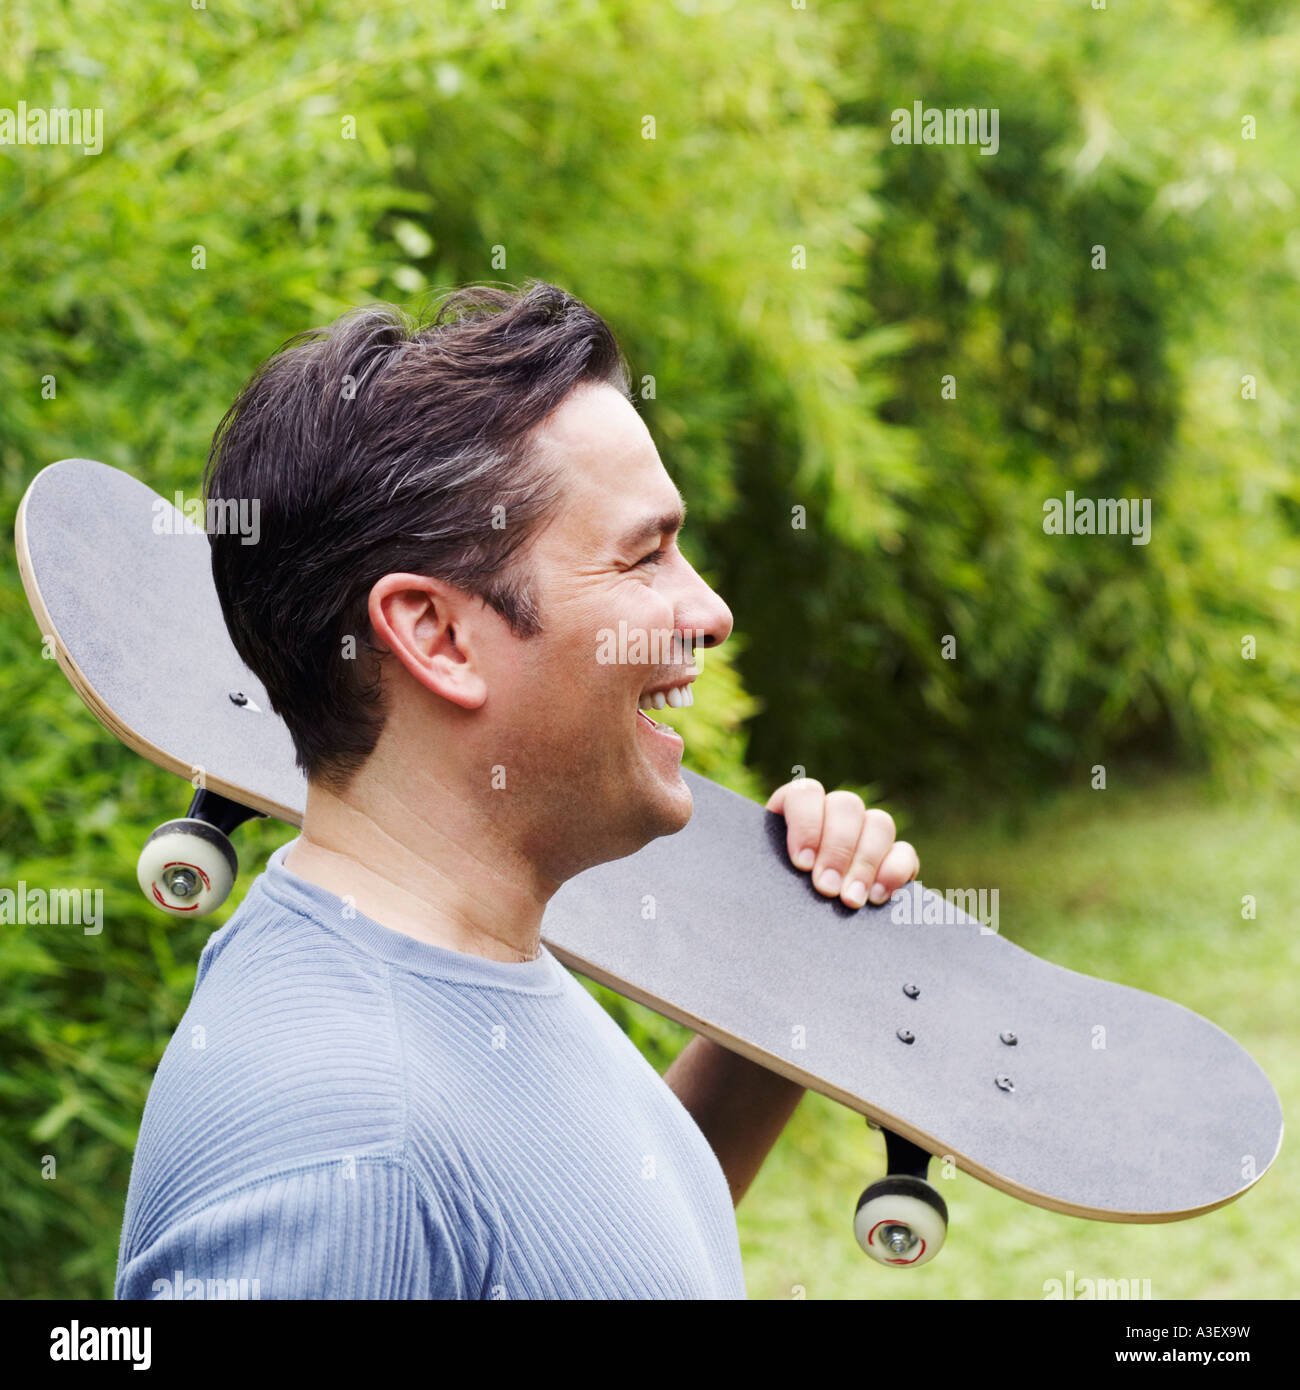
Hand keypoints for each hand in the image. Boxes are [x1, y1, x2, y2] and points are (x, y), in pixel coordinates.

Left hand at [765, 778, 918, 909]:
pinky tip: (878, 897)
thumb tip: (763, 880)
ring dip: (865, 862)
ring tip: (850, 900)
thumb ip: (763, 875)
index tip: (801, 863)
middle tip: (826, 888)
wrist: (791, 933)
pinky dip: (894, 872)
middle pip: (847, 806)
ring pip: (879, 823)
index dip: (806, 823)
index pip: (806, 793)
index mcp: (796, 810)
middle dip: (837, 848)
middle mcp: (833, 815)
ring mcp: (867, 834)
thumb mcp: (759, 885)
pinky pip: (904, 852)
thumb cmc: (769, 903)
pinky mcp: (893, 859)